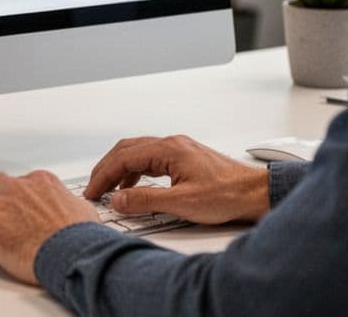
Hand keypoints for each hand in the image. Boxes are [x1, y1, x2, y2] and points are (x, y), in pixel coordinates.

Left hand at [0, 170, 98, 284]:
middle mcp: (17, 189)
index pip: (16, 179)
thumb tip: (75, 206)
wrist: (75, 254)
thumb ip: (71, 203)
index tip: (3, 199)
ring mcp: (1, 207)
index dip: (7, 190)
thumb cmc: (82, 237)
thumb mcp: (83, 209)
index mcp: (40, 181)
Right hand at [85, 135, 269, 224]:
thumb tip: (118, 199)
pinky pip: (150, 159)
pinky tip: (135, 187)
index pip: (123, 158)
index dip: (103, 175)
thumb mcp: (182, 202)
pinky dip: (135, 172)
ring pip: (138, 153)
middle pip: (127, 150)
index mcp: (169, 149)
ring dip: (120, 169)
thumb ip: (146, 200)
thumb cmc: (228, 195)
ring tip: (109, 189)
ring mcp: (179, 149)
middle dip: (106, 169)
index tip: (92, 191)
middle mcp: (172, 144)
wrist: (255, 193)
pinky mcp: (184, 158)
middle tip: (93, 188)